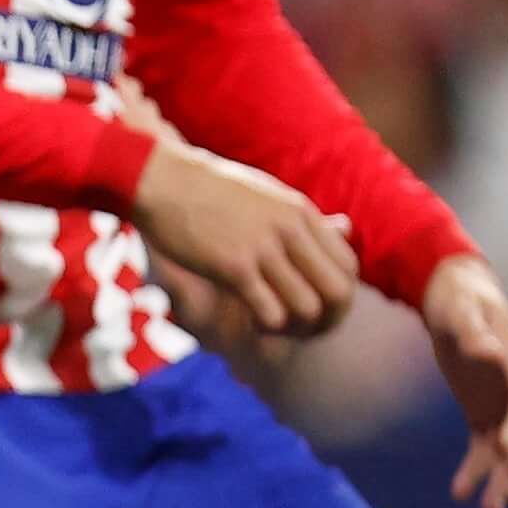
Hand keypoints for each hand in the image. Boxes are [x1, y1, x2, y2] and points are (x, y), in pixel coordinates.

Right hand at [127, 139, 359, 337]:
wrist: (159, 179)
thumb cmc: (208, 188)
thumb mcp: (268, 195)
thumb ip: (305, 217)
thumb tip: (345, 227)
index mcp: (301, 212)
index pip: (348, 266)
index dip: (339, 296)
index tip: (317, 306)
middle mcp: (290, 230)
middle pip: (339, 292)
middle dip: (328, 320)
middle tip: (304, 328)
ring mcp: (263, 249)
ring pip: (308, 308)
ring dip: (296, 328)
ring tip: (276, 326)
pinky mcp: (233, 267)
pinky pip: (271, 312)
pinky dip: (269, 327)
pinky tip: (254, 323)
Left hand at [419, 252, 507, 507]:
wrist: (455, 297)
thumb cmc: (459, 299)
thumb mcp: (460, 309)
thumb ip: (473, 330)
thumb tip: (489, 352)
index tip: (505, 446)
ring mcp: (501, 404)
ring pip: (507, 450)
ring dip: (500, 479)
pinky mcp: (482, 412)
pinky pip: (482, 447)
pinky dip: (473, 470)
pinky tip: (459, 493)